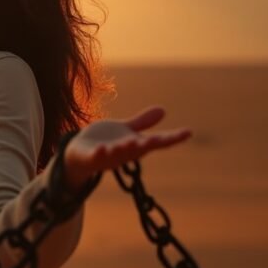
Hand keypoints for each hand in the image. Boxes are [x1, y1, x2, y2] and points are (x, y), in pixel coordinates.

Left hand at [63, 106, 191, 188]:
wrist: (79, 155)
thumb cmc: (105, 142)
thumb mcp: (125, 131)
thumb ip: (142, 123)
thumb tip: (163, 110)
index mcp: (135, 144)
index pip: (157, 141)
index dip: (173, 137)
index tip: (188, 132)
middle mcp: (125, 151)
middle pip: (140, 148)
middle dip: (149, 143)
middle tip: (158, 139)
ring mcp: (108, 155)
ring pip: (119, 153)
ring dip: (125, 149)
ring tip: (130, 142)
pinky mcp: (91, 157)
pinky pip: (96, 157)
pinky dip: (99, 154)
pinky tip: (101, 149)